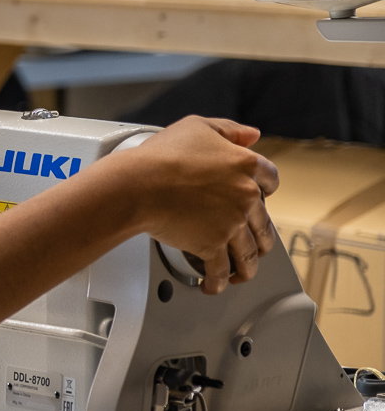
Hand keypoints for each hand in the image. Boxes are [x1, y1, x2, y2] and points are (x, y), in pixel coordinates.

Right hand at [117, 116, 278, 293]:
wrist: (138, 184)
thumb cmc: (161, 155)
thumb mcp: (197, 126)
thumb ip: (229, 129)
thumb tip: (251, 135)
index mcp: (245, 165)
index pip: (271, 179)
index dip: (265, 189)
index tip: (259, 196)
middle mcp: (245, 196)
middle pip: (264, 222)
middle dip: (260, 235)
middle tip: (253, 242)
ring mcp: (231, 223)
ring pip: (249, 252)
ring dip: (247, 265)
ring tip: (241, 273)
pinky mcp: (212, 245)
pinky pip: (221, 269)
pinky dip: (218, 281)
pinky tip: (213, 284)